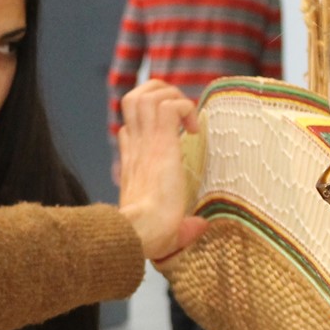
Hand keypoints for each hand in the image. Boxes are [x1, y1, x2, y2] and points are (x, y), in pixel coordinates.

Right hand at [115, 81, 206, 260]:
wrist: (138, 232)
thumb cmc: (148, 236)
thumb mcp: (164, 227)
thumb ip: (183, 226)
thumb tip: (199, 226)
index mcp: (133, 162)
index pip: (130, 126)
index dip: (151, 121)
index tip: (175, 136)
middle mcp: (136, 146)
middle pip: (135, 97)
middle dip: (160, 94)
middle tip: (181, 115)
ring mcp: (146, 141)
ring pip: (148, 93)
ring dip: (172, 96)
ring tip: (187, 117)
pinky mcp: (161, 142)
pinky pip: (169, 105)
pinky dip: (184, 107)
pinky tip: (195, 128)